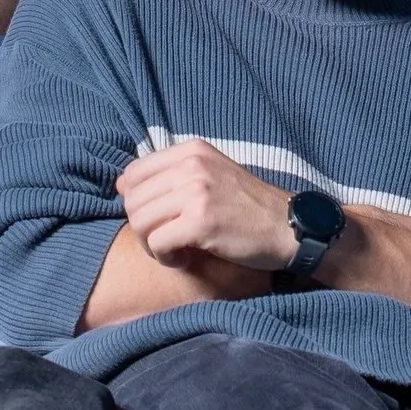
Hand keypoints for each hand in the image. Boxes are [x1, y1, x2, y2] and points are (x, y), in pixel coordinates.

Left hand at [116, 140, 294, 272]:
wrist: (289, 227)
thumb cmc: (248, 207)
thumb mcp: (211, 175)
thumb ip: (171, 174)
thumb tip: (121, 184)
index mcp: (191, 150)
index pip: (133, 172)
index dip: (134, 202)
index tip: (155, 219)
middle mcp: (191, 165)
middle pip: (132, 200)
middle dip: (142, 228)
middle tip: (165, 240)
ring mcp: (196, 192)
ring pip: (140, 222)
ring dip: (152, 245)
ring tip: (176, 250)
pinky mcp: (201, 222)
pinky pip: (157, 243)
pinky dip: (165, 258)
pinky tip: (184, 259)